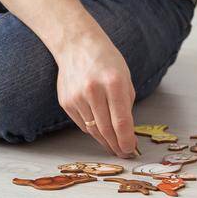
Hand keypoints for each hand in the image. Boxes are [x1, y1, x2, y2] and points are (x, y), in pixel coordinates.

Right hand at [53, 29, 137, 157]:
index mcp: (113, 83)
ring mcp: (77, 97)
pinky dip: (92, 129)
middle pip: (106, 129)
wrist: (77, 45)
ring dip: (104, 141)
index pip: (121, 121)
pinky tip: (99, 129)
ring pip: (92, 130)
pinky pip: (81, 123)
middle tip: (123, 152)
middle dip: (116, 145)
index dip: (126, 140)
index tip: (130, 149)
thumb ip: (126, 104)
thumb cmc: (106, 61)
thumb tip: (127, 132)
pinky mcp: (66, 102)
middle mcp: (93, 90)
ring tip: (113, 146)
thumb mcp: (125, 78)